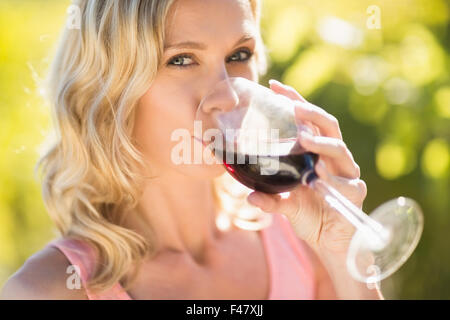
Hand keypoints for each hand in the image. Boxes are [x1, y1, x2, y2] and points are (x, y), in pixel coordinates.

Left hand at [247, 79, 366, 255]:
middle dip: (311, 113)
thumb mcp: (285, 205)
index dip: (293, 101)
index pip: (306, 121)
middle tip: (293, 107)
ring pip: (339, 149)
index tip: (273, 86)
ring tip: (303, 137)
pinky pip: (345, 181)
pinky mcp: (354, 191)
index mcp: (315, 153)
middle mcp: (332, 158)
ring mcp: (345, 172)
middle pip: (327, 126)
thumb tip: (249, 195)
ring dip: (321, 142)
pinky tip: (317, 176)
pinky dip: (331, 177)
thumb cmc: (309, 215)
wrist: (329, 242)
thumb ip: (269, 199)